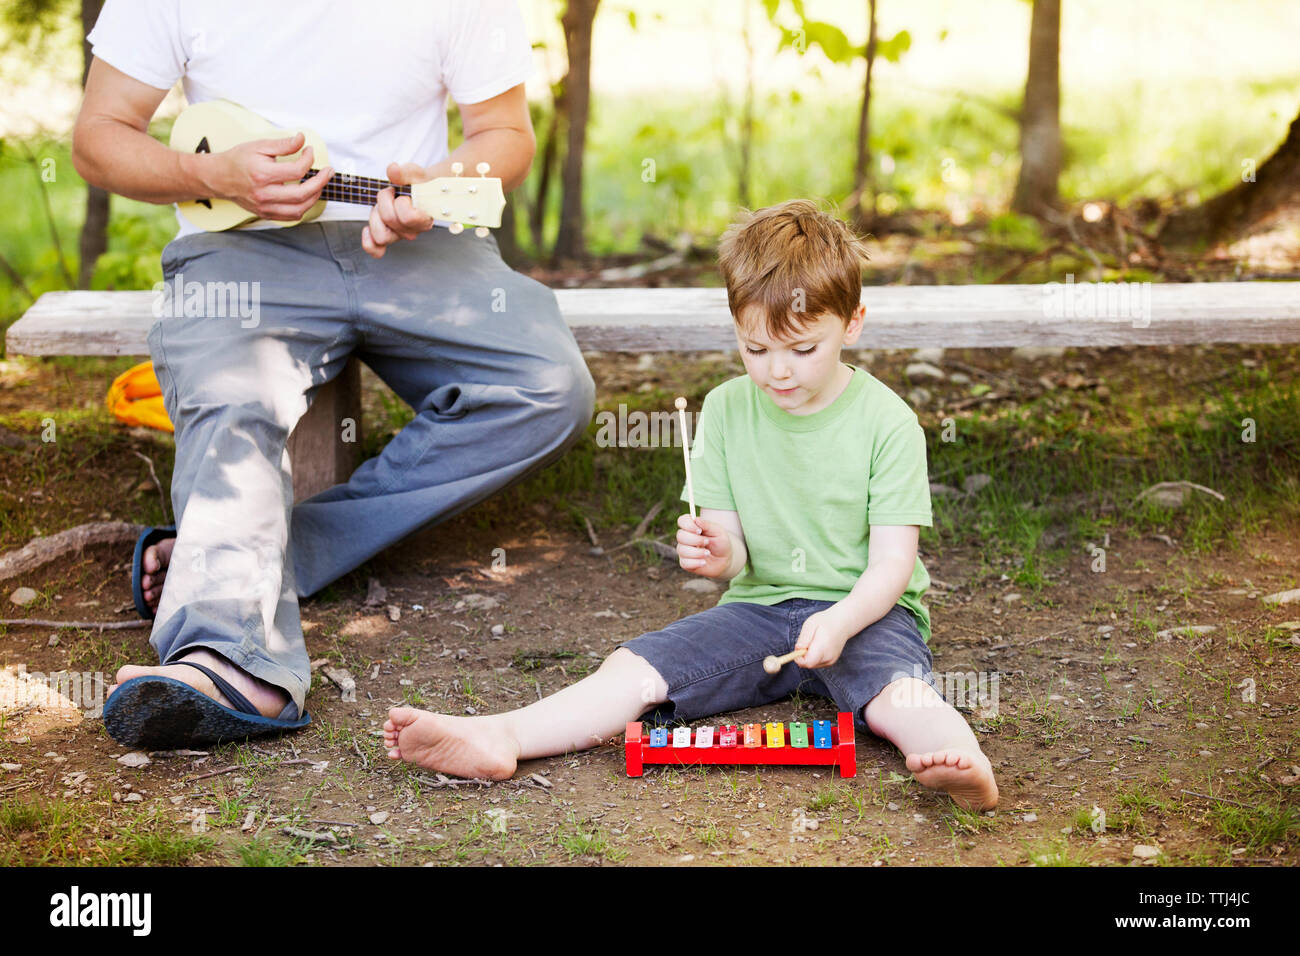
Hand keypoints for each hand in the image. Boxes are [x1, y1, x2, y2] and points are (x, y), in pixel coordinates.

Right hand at [207, 131, 332, 221]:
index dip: (308, 159)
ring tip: (320, 184)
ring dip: (315, 197)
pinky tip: (307, 196)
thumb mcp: (259, 146)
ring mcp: (265, 207)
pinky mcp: (266, 214)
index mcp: (262, 174)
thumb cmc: (238, 160)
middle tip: (328, 172)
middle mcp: (264, 194)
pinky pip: (291, 217)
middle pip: (302, 193)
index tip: (309, 151)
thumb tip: (302, 139)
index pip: (296, 171)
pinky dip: (303, 207)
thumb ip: (283, 144)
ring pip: (299, 209)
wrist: (219, 177)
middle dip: (320, 182)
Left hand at [362, 161, 434, 258]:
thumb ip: (405, 172)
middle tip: (391, 194)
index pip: (408, 217)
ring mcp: (399, 236)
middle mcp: (413, 231)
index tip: (403, 194)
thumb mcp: (415, 174)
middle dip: (385, 202)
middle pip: (390, 221)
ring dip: (376, 217)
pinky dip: (369, 242)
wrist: (418, 191)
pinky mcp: (388, 238)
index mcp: (423, 219)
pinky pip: (376, 250)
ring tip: (382, 207)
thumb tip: (393, 170)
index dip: (400, 202)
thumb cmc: (418, 185)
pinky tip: (366, 230)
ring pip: (381, 236)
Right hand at [676, 513, 732, 577]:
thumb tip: (696, 519)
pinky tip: (704, 562)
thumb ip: (707, 525)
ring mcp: (683, 550)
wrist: (724, 560)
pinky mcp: (685, 563)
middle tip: (707, 542)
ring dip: (697, 552)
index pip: (682, 521)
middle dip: (695, 540)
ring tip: (708, 553)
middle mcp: (685, 538)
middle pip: (680, 535)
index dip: (688, 525)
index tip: (699, 530)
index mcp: (692, 527)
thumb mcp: (718, 532)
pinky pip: (684, 563)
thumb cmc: (721, 543)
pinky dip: (695, 563)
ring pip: (682, 550)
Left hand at [793, 604, 858, 667]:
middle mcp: (829, 657)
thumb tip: (798, 648)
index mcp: (823, 647)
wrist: (843, 624)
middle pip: (808, 665)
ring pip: (812, 665)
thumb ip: (804, 637)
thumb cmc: (825, 622)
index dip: (799, 658)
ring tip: (813, 643)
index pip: (808, 662)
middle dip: (802, 656)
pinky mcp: (831, 662)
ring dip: (807, 656)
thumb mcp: (811, 624)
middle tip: (806, 642)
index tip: (798, 647)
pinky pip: (816, 664)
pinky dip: (813, 657)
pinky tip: (817, 647)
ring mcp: (831, 661)